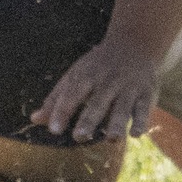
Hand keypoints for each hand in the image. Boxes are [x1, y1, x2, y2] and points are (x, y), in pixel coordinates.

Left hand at [31, 36, 159, 143]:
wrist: (135, 42)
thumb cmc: (98, 66)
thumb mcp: (75, 76)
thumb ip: (56, 100)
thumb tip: (34, 120)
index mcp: (86, 76)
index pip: (72, 94)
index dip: (63, 111)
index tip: (54, 130)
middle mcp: (107, 81)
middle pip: (98, 102)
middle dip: (90, 119)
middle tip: (79, 136)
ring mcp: (128, 87)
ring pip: (123, 107)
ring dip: (118, 123)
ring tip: (112, 138)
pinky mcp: (146, 93)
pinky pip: (144, 108)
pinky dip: (142, 120)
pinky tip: (137, 134)